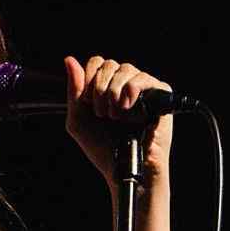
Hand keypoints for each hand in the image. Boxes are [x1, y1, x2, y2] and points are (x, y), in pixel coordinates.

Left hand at [64, 54, 174, 183]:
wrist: (124, 170)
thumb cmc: (103, 150)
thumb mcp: (79, 120)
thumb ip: (73, 92)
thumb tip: (69, 60)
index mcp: (107, 87)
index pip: (97, 62)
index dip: (89, 79)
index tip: (89, 103)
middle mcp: (125, 85)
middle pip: (109, 64)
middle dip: (100, 88)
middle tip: (102, 114)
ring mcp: (143, 89)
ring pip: (126, 68)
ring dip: (115, 92)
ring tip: (116, 116)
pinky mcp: (160, 95)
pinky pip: (144, 78)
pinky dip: (132, 89)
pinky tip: (128, 106)